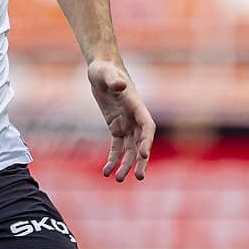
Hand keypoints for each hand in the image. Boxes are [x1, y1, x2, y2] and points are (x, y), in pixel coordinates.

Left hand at [89, 59, 154, 181]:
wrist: (101, 69)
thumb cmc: (105, 69)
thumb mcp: (106, 73)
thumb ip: (114, 80)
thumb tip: (120, 86)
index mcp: (136, 105)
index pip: (147, 126)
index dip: (147, 140)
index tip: (144, 154)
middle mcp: (134, 117)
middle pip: (142, 142)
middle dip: (141, 160)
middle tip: (139, 178)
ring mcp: (126, 123)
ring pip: (130, 149)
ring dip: (126, 164)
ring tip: (118, 179)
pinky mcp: (116, 127)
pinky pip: (116, 146)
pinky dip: (113, 158)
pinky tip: (106, 171)